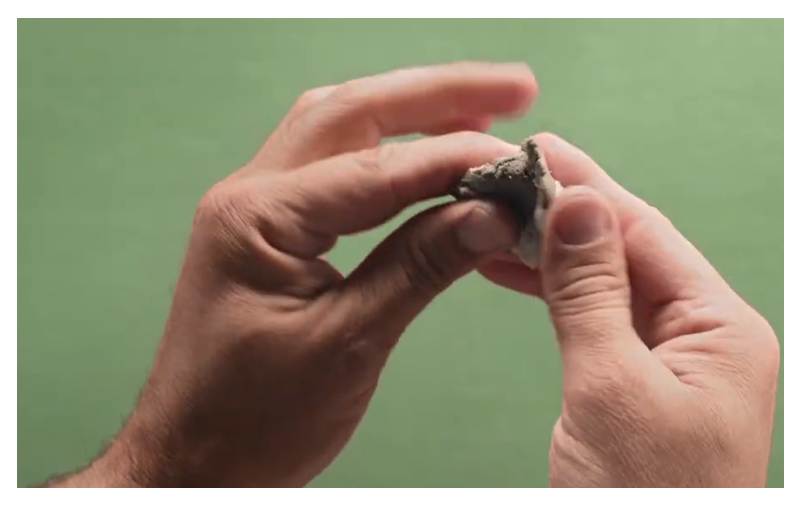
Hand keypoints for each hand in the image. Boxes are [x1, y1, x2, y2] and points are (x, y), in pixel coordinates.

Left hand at [54, 63, 537, 486]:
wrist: (192, 461)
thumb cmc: (250, 421)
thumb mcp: (347, 344)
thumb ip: (418, 267)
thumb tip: (486, 215)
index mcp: (256, 221)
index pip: (375, 169)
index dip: (454, 158)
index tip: (516, 163)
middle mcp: (250, 198)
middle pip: (352, 113)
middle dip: (436, 94)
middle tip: (512, 89)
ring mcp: (257, 212)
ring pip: (342, 132)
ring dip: (412, 113)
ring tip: (482, 111)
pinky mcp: (272, 234)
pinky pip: (336, 173)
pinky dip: (389, 157)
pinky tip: (428, 159)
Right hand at [481, 134, 779, 486]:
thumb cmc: (644, 501)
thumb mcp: (612, 388)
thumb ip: (592, 293)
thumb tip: (578, 204)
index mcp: (720, 331)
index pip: (646, 234)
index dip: (587, 188)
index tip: (536, 153)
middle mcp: (698, 338)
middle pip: (624, 251)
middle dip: (562, 215)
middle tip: (502, 181)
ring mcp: (662, 362)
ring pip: (600, 282)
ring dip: (548, 250)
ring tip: (493, 218)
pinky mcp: (627, 384)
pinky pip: (587, 318)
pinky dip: (548, 291)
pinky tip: (512, 267)